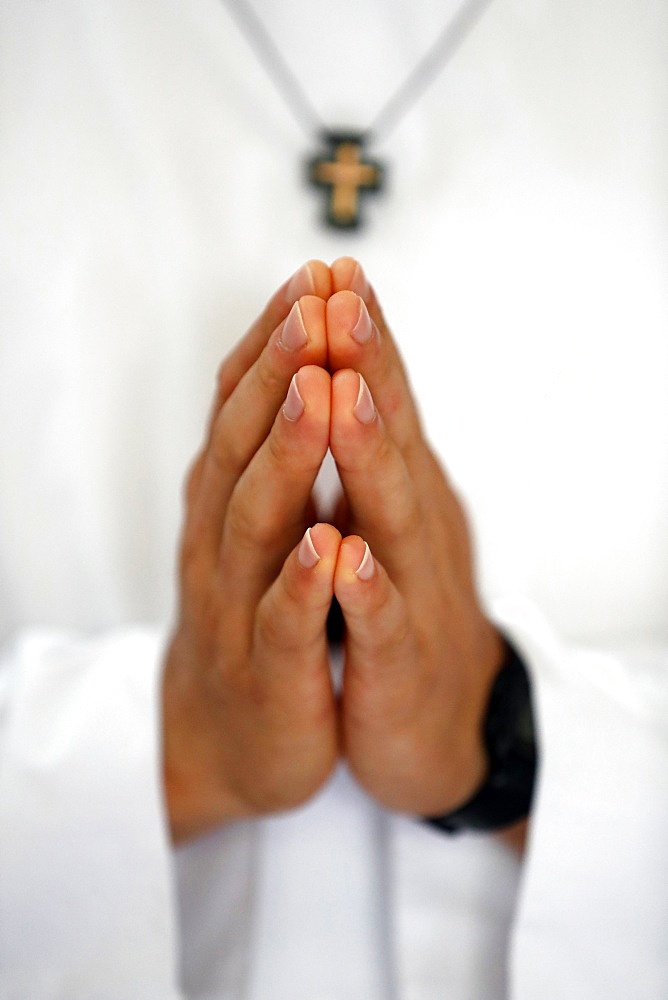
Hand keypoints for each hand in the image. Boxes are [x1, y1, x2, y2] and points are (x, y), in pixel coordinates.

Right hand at [162, 262, 343, 841]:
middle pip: (247, 442)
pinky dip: (305, 583)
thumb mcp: (262, 528)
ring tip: (317, 389)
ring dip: (289, 453)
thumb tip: (300, 367)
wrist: (229, 737)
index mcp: (232, 501)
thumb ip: (273, 457)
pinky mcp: (269, 670)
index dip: (279, 340)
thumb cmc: (256, 615)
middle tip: (313, 299)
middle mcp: (223, 540)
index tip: (318, 273)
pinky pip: (285, 624)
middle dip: (281, 368)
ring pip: (259, 521)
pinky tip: (329, 546)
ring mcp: (239, 605)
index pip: (249, 406)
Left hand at [327, 258, 504, 816]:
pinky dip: (364, 589)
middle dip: (366, 364)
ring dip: (368, 454)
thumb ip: (374, 455)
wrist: (436, 724)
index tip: (332, 269)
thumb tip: (351, 371)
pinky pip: (381, 624)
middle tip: (342, 294)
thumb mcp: (388, 521)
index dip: (360, 338)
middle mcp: (411, 529)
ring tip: (348, 392)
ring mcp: (410, 593)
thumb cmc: (400, 610)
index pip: (381, 402)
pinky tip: (348, 556)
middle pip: (390, 438)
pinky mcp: (399, 662)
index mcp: (399, 493)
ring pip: (389, 518)